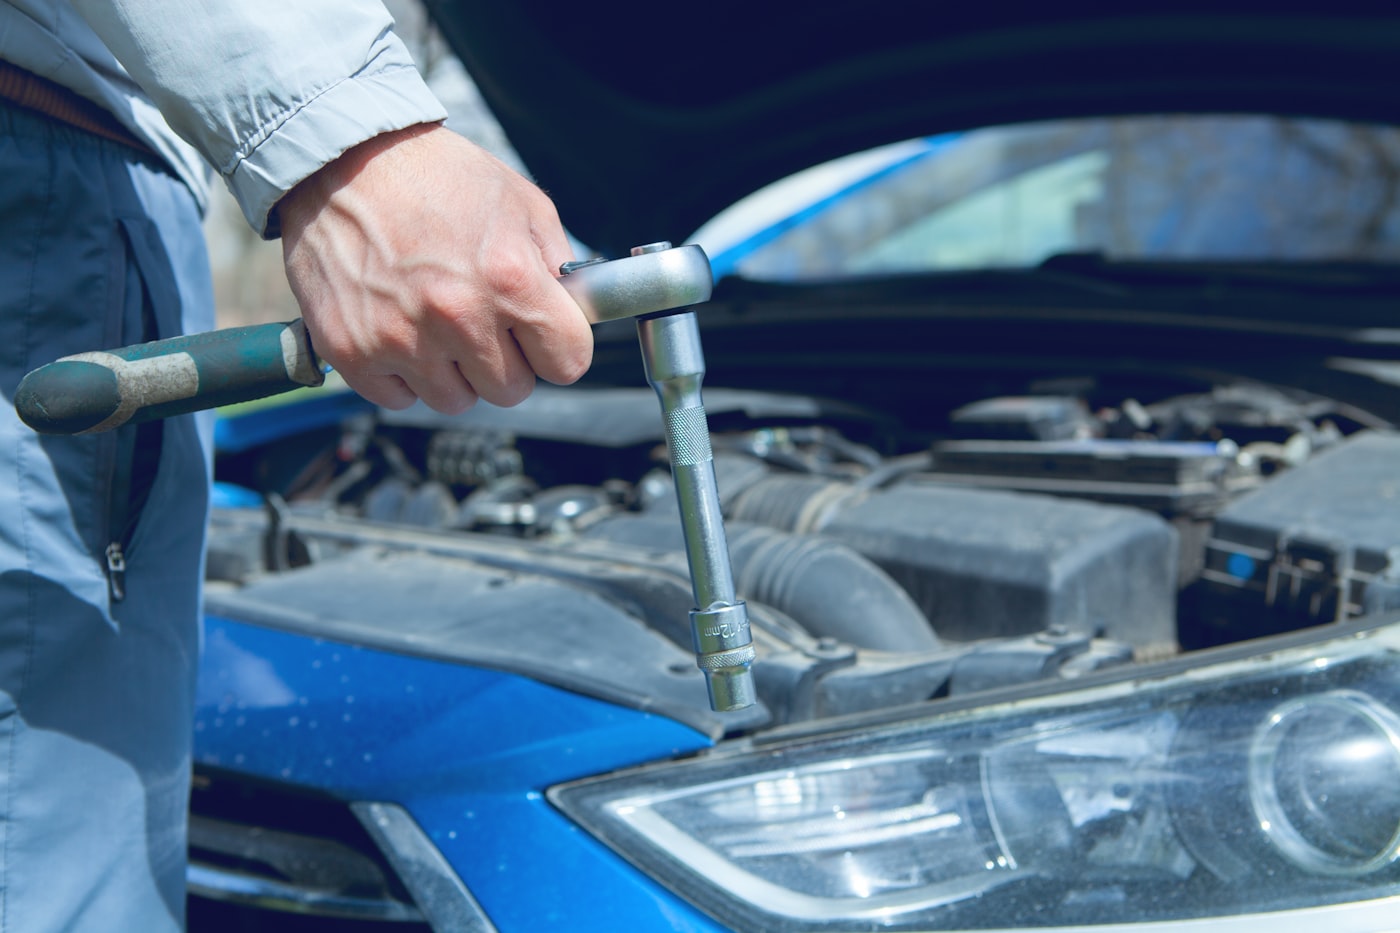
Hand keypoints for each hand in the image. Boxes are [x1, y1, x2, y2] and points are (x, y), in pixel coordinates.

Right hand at [278, 124, 592, 412]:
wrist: (342, 158)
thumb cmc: (434, 176)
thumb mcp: (520, 201)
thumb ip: (558, 263)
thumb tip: (575, 310)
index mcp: (510, 279)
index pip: (567, 363)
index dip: (558, 348)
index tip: (542, 336)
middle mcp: (458, 316)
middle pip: (512, 390)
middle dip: (506, 360)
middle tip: (483, 321)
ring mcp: (402, 339)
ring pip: (456, 400)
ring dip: (454, 371)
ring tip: (437, 321)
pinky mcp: (354, 352)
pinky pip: (399, 399)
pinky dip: (402, 374)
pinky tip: (399, 330)